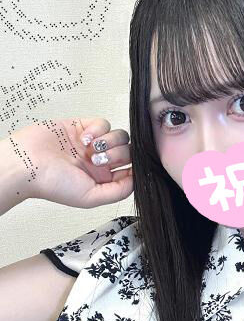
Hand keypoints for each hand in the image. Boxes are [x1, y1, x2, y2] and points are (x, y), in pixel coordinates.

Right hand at [4, 117, 132, 207]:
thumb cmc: (53, 184)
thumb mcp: (91, 198)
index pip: (131, 170)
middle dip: (117, 155)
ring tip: (89, 150)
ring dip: (108, 142)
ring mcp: (93, 144)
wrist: (27, 163)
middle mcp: (100, 162)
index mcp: (103, 180)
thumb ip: (117, 191)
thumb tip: (138, 180)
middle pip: (128, 151)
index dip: (134, 167)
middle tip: (97, 160)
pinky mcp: (83, 126)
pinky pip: (103, 122)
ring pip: (119, 135)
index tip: (127, 167)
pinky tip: (83, 138)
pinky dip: (97, 129)